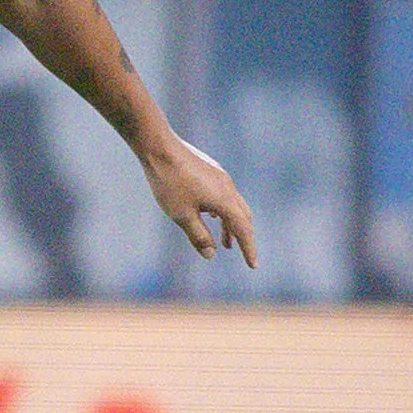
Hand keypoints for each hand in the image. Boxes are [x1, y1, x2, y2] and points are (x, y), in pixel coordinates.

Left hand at [144, 135, 257, 268]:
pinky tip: (210, 215)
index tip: (253, 265)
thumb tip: (211, 255)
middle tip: (241, 254)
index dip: (249, 249)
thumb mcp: (182, 215)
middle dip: (243, 237)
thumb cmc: (170, 182)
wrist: (160, 147)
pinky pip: (225, 195)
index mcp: (225, 200)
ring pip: (233, 205)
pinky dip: (223, 211)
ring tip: (224, 242)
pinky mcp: (211, 170)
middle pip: (243, 216)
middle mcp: (228, 187)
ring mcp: (220, 176)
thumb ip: (199, 236)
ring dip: (231, 224)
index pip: (244, 229)